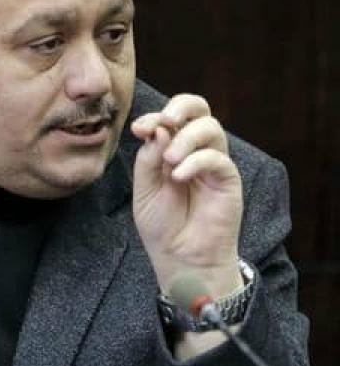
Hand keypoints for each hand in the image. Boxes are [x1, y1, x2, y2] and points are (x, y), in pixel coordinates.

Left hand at [131, 94, 243, 297]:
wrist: (180, 258)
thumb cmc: (162, 225)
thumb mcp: (145, 189)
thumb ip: (149, 158)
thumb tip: (160, 128)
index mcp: (172, 148)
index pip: (171, 118)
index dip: (155, 116)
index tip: (138, 128)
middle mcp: (195, 150)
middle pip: (199, 109)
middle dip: (181, 107)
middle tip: (165, 121)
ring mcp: (213, 164)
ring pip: (211, 128)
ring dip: (187, 137)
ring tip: (170, 160)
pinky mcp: (228, 180)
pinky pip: (217, 159)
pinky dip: (196, 161)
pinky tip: (179, 177)